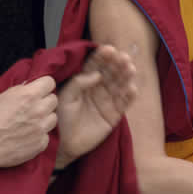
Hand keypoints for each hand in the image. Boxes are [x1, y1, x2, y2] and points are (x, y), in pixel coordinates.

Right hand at [0, 76, 56, 166]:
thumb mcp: (2, 98)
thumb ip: (19, 91)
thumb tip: (29, 87)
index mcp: (28, 95)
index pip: (49, 82)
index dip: (43, 86)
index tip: (39, 90)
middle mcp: (39, 110)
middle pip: (53, 100)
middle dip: (44, 102)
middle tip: (33, 107)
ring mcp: (41, 127)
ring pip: (53, 117)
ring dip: (44, 119)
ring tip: (30, 122)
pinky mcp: (41, 143)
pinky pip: (46, 135)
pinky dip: (39, 135)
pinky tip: (27, 136)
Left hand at [55, 45, 136, 168]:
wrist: (62, 144)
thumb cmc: (60, 118)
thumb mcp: (65, 97)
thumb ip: (79, 83)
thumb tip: (98, 74)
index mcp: (85, 82)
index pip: (96, 66)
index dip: (103, 57)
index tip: (108, 49)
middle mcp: (99, 89)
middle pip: (111, 73)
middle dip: (118, 64)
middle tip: (123, 57)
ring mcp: (108, 101)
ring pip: (120, 85)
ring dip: (126, 76)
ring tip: (130, 68)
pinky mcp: (115, 115)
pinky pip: (125, 103)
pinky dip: (129, 96)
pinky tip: (132, 88)